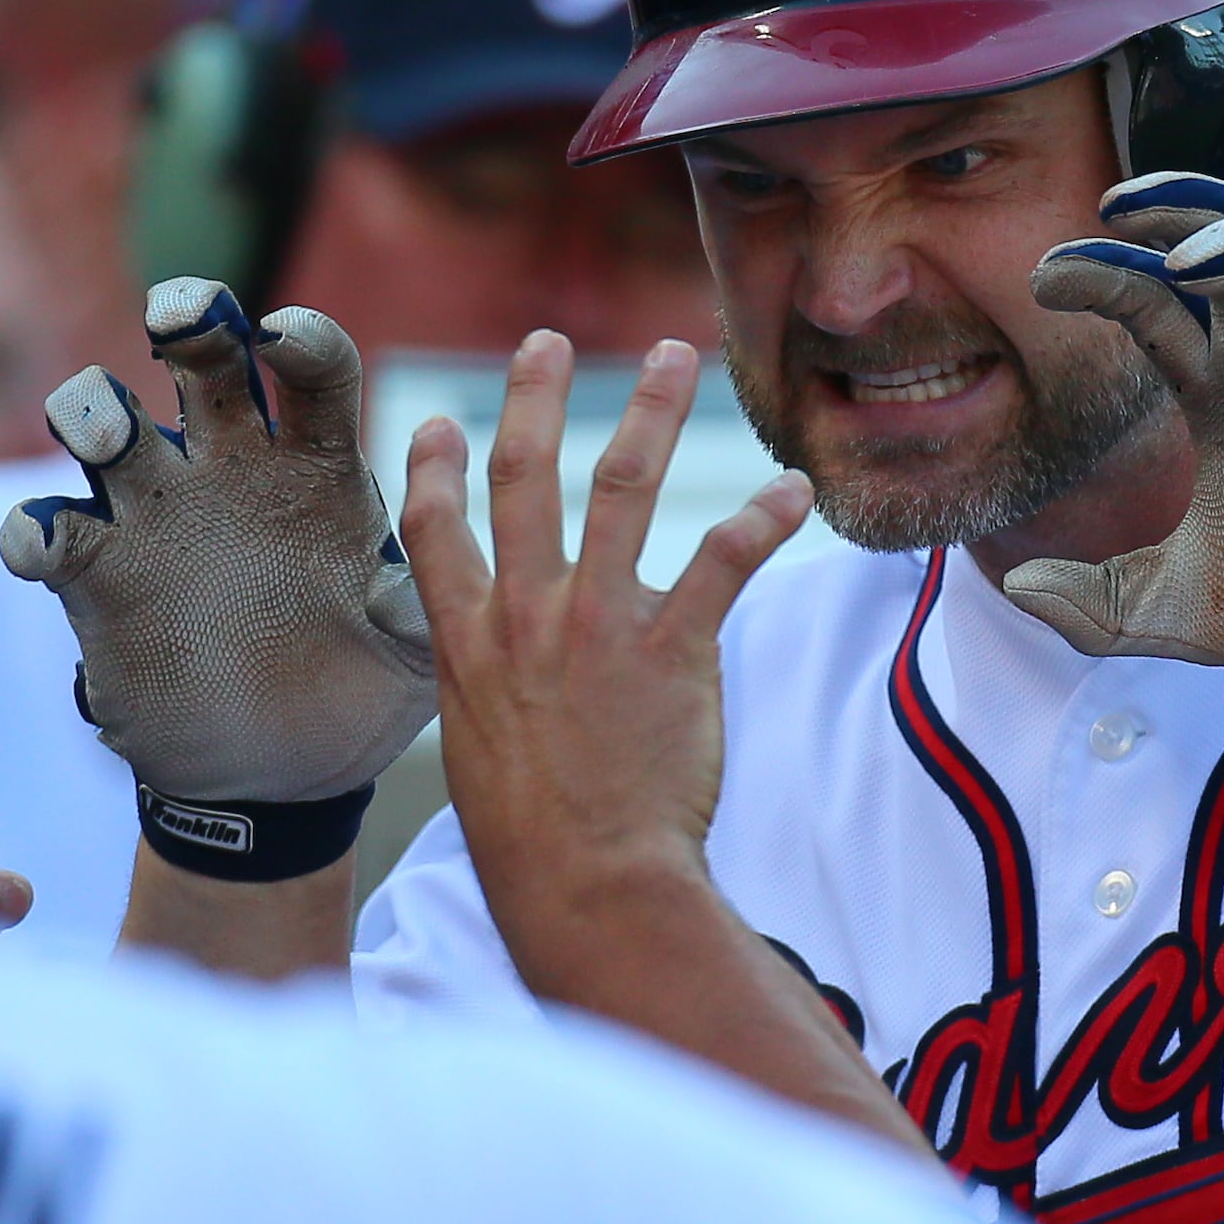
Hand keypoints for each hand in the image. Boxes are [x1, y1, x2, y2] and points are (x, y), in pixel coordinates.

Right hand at [0, 282, 433, 804]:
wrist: (278, 777)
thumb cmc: (356, 694)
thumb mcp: (410, 655)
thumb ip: (418, 602)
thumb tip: (433, 556)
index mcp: (317, 468)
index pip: (312, 374)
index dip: (301, 341)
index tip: (285, 338)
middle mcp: (232, 469)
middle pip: (202, 359)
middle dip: (189, 320)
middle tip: (180, 320)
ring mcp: (158, 515)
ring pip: (107, 423)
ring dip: (95, 410)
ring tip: (108, 436)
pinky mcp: (99, 575)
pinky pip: (48, 530)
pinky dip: (35, 528)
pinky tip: (44, 545)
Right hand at [398, 333, 814, 918]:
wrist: (587, 883)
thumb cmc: (532, 839)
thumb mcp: (479, 752)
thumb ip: (489, 691)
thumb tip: (496, 676)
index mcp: (471, 645)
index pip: (435, 534)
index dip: (429, 470)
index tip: (433, 419)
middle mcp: (527, 618)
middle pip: (523, 479)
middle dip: (533, 399)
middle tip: (546, 340)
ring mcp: (598, 626)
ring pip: (622, 488)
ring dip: (652, 412)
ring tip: (676, 354)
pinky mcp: (673, 649)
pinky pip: (723, 561)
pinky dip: (763, 518)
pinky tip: (794, 489)